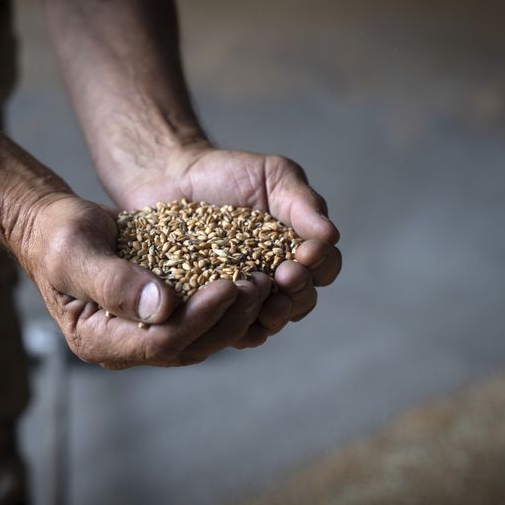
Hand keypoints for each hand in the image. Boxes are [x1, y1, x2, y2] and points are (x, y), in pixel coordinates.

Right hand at [14, 195, 269, 367]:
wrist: (54, 227)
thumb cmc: (56, 235)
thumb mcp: (74, 252)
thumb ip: (112, 281)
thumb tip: (161, 307)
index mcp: (98, 340)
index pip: (160, 342)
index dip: (198, 319)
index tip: (228, 287)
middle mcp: (124, 346)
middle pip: (188, 347)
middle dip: (227, 318)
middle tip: (258, 284)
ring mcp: (144, 334)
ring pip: (201, 337)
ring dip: (234, 313)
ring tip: (262, 281)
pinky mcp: (160, 315)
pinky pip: (200, 318)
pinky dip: (226, 303)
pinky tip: (250, 278)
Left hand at [99, 145, 341, 348]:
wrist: (174, 176)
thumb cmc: (229, 174)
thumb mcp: (273, 176)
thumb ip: (303, 202)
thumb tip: (330, 235)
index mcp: (297, 252)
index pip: (325, 268)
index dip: (322, 264)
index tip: (309, 252)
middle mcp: (276, 281)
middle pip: (301, 302)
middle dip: (299, 292)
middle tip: (286, 275)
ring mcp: (243, 298)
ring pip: (267, 323)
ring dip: (272, 315)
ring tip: (263, 299)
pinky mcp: (209, 308)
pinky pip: (226, 330)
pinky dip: (232, 325)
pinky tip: (227, 310)